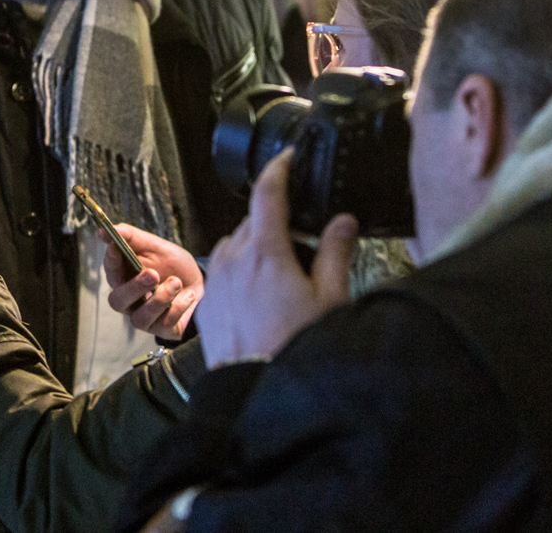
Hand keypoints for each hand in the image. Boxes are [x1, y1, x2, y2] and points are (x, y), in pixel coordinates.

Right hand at [103, 224, 203, 340]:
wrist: (201, 282)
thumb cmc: (172, 264)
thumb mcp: (154, 245)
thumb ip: (129, 237)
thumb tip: (103, 231)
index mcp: (124, 278)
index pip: (110, 271)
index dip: (111, 260)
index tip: (116, 247)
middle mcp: (129, 301)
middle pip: (117, 302)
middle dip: (134, 288)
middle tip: (152, 274)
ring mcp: (144, 318)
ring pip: (139, 319)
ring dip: (161, 298)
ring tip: (177, 282)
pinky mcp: (162, 329)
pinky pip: (164, 324)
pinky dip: (178, 306)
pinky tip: (187, 296)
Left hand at [196, 149, 358, 368]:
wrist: (256, 391)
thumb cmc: (296, 347)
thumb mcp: (330, 299)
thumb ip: (337, 253)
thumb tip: (344, 221)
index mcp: (265, 252)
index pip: (268, 193)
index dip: (279, 169)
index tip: (287, 159)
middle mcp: (233, 259)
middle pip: (254, 222)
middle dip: (277, 225)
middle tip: (304, 250)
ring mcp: (216, 280)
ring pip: (235, 245)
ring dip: (255, 249)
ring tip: (282, 279)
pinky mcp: (207, 302)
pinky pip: (222, 272)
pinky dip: (240, 273)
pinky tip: (261, 299)